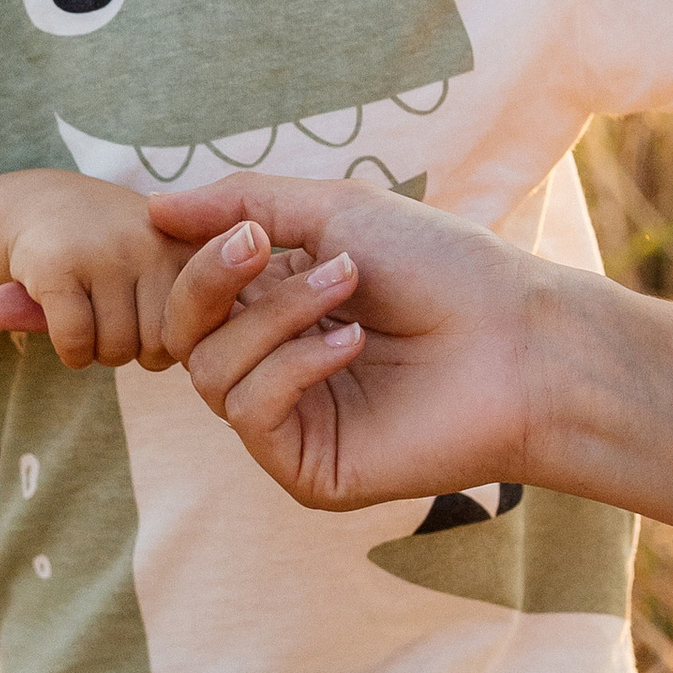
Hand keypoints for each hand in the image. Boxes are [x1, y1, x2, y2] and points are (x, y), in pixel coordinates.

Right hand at [0, 176, 195, 371]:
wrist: (46, 201)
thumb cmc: (118, 253)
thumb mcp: (167, 265)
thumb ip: (193, 313)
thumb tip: (197, 357)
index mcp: (193, 249)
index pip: (200, 333)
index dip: (170, 342)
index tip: (150, 320)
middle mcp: (157, 246)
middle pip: (159, 348)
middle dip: (134, 352)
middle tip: (114, 323)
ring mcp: (108, 254)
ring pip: (117, 349)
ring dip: (98, 352)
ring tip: (90, 320)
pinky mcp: (59, 266)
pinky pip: (76, 341)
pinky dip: (71, 351)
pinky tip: (64, 328)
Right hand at [151, 174, 536, 507]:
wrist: (520, 336)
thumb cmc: (444, 267)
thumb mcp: (336, 209)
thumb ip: (242, 203)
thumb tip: (152, 208)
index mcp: (279, 311)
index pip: (193, 295)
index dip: (199, 262)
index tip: (247, 232)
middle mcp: (278, 367)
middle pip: (184, 336)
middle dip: (214, 283)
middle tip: (268, 248)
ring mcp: (293, 422)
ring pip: (212, 373)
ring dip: (274, 317)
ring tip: (347, 287)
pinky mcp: (309, 469)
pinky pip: (251, 415)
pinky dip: (291, 367)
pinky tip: (352, 345)